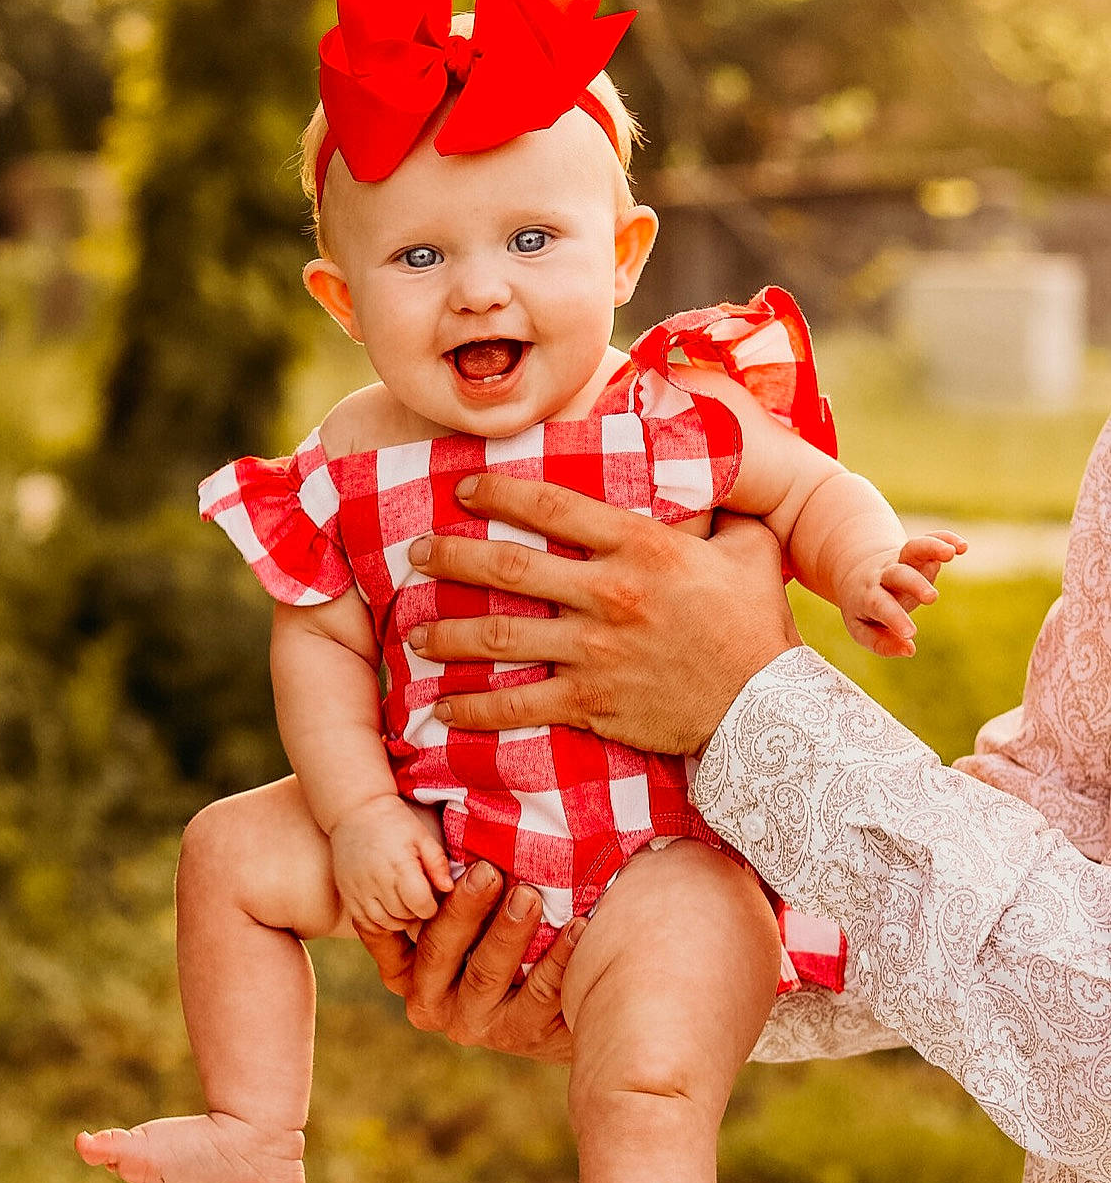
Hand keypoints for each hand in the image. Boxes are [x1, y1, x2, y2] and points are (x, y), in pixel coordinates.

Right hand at [330, 795, 452, 930]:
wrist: (355, 811)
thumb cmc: (395, 823)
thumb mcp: (422, 836)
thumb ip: (437, 863)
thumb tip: (448, 888)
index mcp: (399, 865)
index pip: (421, 905)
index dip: (431, 906)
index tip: (430, 895)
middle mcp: (377, 881)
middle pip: (405, 917)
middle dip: (416, 912)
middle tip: (417, 895)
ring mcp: (358, 890)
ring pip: (385, 923)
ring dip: (398, 918)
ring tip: (402, 900)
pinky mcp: (346, 894)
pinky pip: (365, 922)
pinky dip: (379, 921)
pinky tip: (385, 906)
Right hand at [357, 860, 580, 1063]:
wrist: (549, 1005)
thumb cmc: (491, 933)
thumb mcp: (459, 915)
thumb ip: (439, 884)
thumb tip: (437, 813)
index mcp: (406, 973)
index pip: (402, 935)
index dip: (419, 901)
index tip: (446, 864)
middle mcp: (431, 1004)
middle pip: (439, 951)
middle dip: (464, 909)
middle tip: (489, 872)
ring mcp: (476, 1025)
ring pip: (486, 974)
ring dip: (508, 932)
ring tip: (530, 895)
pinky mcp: (522, 1036)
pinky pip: (539, 994)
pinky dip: (559, 958)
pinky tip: (578, 926)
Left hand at [405, 480, 800, 756]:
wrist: (766, 708)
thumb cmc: (758, 626)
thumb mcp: (750, 549)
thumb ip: (719, 511)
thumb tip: (712, 473)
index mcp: (641, 548)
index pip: (551, 509)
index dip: (499, 495)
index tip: (463, 490)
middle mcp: (608, 595)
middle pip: (508, 569)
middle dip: (452, 559)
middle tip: (417, 555)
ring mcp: (594, 652)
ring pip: (501, 638)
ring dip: (450, 636)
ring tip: (415, 635)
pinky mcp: (591, 703)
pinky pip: (519, 705)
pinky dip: (476, 709)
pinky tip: (444, 709)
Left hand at [839, 531, 967, 656]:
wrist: (855, 572)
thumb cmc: (862, 608)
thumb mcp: (862, 629)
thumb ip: (882, 643)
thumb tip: (909, 650)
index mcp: (869, 596)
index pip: (881, 606)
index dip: (895, 619)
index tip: (911, 634)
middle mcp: (884, 575)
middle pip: (899, 574)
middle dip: (916, 584)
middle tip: (932, 598)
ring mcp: (900, 560)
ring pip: (913, 548)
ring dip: (932, 547)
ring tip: (951, 552)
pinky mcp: (915, 551)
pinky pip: (929, 539)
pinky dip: (945, 538)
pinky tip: (962, 546)